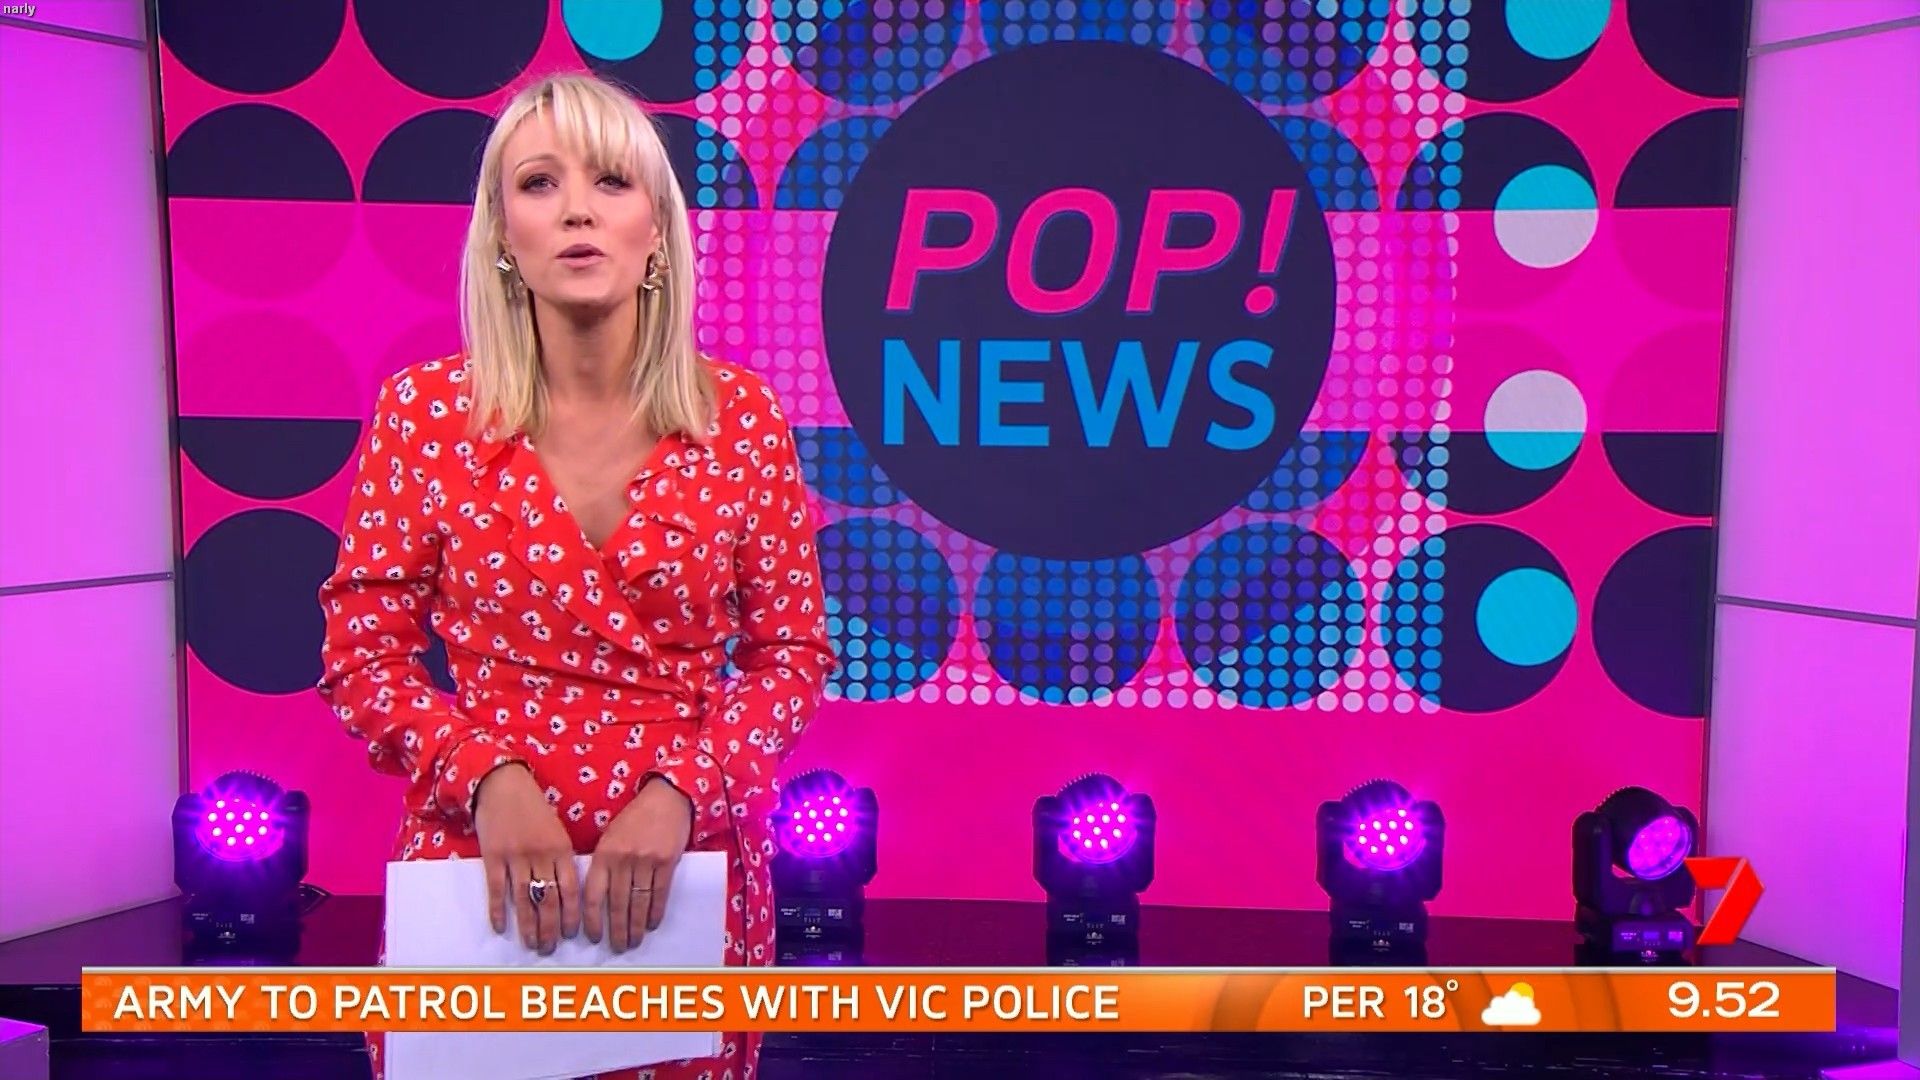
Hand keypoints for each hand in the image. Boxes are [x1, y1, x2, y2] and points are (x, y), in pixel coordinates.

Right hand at [472, 763, 579, 953]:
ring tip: (531, 945)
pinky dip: (498, 911)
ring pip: (525, 900)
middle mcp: (541, 856)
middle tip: (550, 948)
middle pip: (549, 900)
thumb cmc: (534, 809)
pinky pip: (497, 890)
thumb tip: (568, 894)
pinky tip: (500, 928)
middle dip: (551, 929)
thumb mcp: (557, 831)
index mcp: (561, 849)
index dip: (572, 916)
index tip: (574, 934)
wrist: (504, 785)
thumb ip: (562, 860)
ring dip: (528, 926)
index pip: (571, 890)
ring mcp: (516, 857)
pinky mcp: (493, 857)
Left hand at [583, 777, 692, 951]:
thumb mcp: (610, 837)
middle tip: (618, 947)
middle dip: (617, 930)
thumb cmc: (635, 819)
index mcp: (603, 854)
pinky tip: (652, 924)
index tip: (593, 936)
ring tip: (634, 941)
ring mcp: (646, 861)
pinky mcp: (667, 862)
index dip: (592, 919)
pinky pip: (659, 894)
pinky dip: (655, 912)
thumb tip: (597, 899)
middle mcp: (622, 859)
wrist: (666, 798)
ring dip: (636, 926)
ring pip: (638, 902)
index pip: (594, 895)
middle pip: (618, 904)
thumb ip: (603, 864)